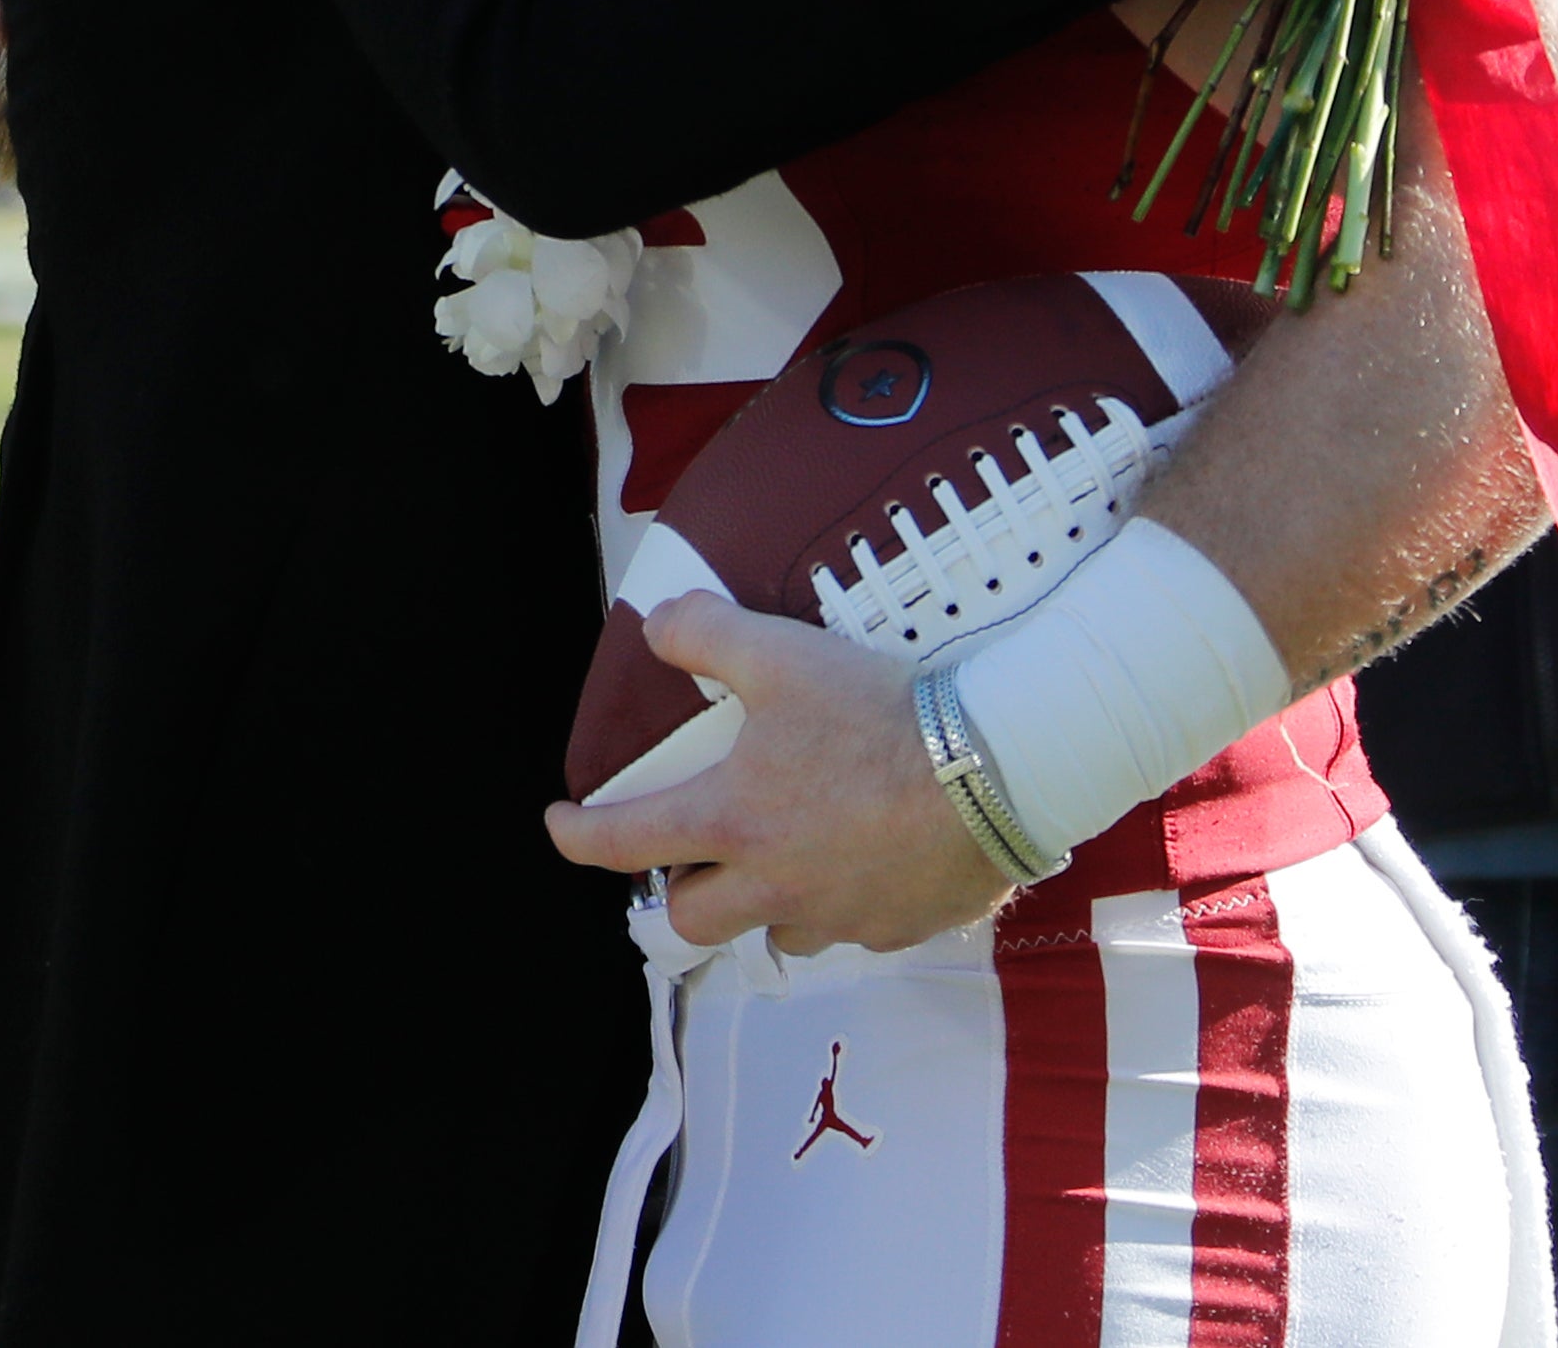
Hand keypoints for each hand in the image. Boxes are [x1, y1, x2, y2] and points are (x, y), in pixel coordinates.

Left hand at [541, 595, 1015, 954]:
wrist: (997, 771)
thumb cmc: (881, 717)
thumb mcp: (781, 654)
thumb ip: (705, 634)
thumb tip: (658, 626)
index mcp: (732, 822)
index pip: (626, 843)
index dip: (578, 837)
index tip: (560, 827)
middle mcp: (776, 885)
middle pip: (694, 918)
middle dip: (679, 893)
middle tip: (689, 857)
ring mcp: (840, 916)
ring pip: (776, 931)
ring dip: (764, 902)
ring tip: (781, 861)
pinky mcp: (898, 929)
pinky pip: (853, 930)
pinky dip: (843, 904)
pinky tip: (863, 864)